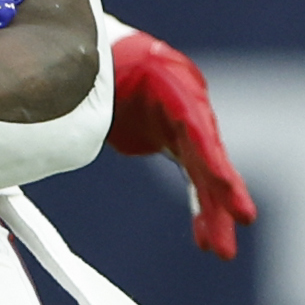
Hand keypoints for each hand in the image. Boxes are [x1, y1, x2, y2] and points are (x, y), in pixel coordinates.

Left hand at [103, 27, 251, 258]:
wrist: (112, 53)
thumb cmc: (99, 60)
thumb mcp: (89, 72)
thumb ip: (82, 95)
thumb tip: (59, 115)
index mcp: (171, 83)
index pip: (194, 123)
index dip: (211, 154)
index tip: (223, 181)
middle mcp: (189, 107)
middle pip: (208, 153)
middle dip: (224, 189)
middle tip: (245, 219)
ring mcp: (187, 127)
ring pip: (205, 173)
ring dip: (214, 212)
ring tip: (221, 251)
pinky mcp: (179, 142)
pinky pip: (195, 178)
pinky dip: (200, 208)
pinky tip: (205, 239)